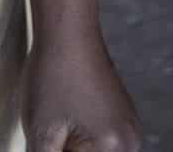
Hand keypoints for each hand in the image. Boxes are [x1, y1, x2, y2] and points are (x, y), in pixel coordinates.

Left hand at [24, 26, 142, 151]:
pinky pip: (102, 142)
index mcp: (115, 148)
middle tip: (52, 132)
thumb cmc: (53, 76)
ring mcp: (129, 127)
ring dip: (73, 148)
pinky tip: (64, 121)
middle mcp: (131, 141)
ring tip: (55, 127)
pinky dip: (82, 141)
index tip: (49, 143)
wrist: (68, 31)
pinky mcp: (121, 115)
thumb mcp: (41, 132)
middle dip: (64, 151)